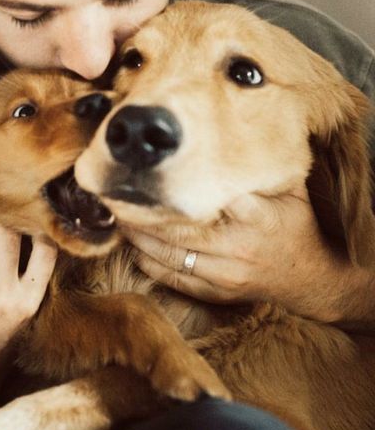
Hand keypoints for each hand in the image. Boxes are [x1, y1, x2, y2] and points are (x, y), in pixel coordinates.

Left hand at [0, 219, 55, 429]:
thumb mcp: (23, 315)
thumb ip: (28, 281)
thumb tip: (35, 238)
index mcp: (30, 300)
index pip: (45, 250)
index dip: (41, 224)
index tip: (35, 207)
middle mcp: (6, 294)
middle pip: (9, 235)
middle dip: (5, 212)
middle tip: (0, 195)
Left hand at [124, 185, 353, 320]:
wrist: (312, 279)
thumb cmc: (297, 226)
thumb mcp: (291, 192)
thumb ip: (262, 170)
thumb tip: (230, 136)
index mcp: (256, 217)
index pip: (209, 198)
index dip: (174, 189)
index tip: (147, 175)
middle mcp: (237, 248)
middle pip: (176, 230)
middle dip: (143, 214)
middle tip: (118, 197)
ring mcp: (225, 274)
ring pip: (169, 256)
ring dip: (138, 238)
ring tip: (119, 219)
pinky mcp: (217, 293)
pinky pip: (174, 279)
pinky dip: (149, 264)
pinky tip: (133, 248)